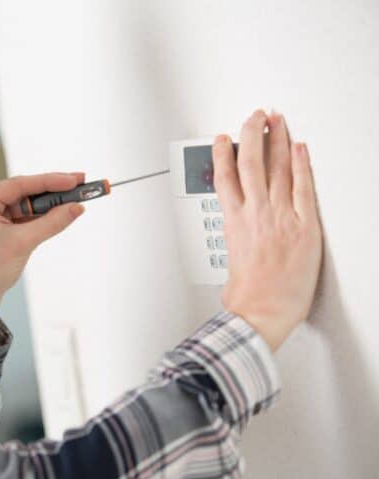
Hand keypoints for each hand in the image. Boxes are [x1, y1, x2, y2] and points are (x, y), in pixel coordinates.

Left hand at [0, 172, 86, 343]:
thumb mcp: (23, 242)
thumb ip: (51, 222)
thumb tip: (77, 207)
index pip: (19, 185)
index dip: (49, 181)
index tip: (74, 180)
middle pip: (24, 192)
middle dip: (52, 191)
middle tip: (80, 184)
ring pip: (27, 204)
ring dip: (50, 204)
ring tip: (76, 199)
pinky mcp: (0, 228)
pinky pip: (25, 217)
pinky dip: (43, 217)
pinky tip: (61, 212)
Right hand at [212, 109, 322, 352]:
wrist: (262, 312)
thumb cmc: (246, 298)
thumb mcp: (229, 266)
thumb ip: (236, 248)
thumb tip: (239, 248)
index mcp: (233, 223)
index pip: (225, 178)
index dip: (223, 154)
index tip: (223, 139)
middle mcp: (254, 214)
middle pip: (250, 163)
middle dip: (252, 135)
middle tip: (255, 117)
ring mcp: (279, 217)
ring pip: (275, 168)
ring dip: (276, 140)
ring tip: (276, 121)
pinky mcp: (304, 225)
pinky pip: (302, 186)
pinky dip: (300, 164)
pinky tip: (298, 148)